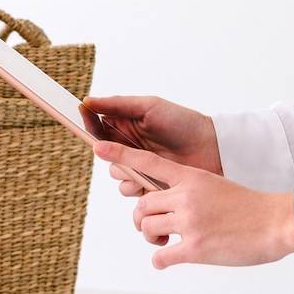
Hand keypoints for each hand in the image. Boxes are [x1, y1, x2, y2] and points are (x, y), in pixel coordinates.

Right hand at [82, 95, 222, 195]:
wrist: (212, 149)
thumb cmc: (183, 123)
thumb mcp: (149, 107)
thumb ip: (117, 104)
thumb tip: (87, 101)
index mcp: (126, 126)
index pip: (97, 127)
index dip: (88, 124)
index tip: (82, 118)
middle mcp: (129, 148)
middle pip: (103, 155)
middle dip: (111, 154)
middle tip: (124, 151)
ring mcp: (139, 167)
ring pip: (116, 175)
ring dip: (126, 173)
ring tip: (144, 170)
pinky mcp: (148, 186)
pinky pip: (130, 191)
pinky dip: (137, 187)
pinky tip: (152, 181)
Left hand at [95, 141, 293, 268]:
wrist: (277, 222)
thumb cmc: (249, 207)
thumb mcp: (214, 187)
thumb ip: (187, 192)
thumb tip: (164, 209)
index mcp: (191, 178)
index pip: (148, 162)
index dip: (120, 155)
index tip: (98, 147)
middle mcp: (186, 197)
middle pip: (141, 206)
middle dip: (140, 219)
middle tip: (151, 229)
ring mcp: (190, 222)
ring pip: (146, 229)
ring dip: (150, 239)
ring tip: (163, 243)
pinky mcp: (196, 247)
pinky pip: (160, 256)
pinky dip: (160, 260)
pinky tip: (167, 260)